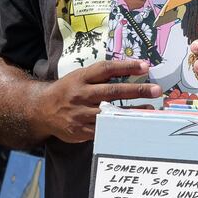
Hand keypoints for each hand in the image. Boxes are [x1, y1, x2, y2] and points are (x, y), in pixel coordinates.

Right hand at [36, 59, 160, 142]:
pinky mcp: (80, 130)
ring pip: (110, 113)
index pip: (106, 69)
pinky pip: (103, 130)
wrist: (41, 110)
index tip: (145, 66)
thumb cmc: (67, 91)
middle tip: (156, 90)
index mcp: (81, 77)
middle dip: (136, 90)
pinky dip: (120, 127)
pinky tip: (134, 125)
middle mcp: (81, 94)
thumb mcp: (79, 77)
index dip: (126, 66)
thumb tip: (132, 70)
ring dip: (133, 112)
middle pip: (112, 91)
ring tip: (151, 110)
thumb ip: (100, 76)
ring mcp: (80, 113)